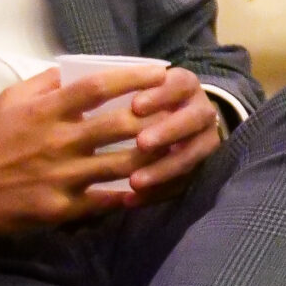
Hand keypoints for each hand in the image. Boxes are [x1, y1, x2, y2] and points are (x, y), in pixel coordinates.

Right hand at [0, 64, 218, 238]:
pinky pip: (105, 200)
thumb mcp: (9, 100)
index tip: (160, 73)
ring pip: (121, 165)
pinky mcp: (61, 208)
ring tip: (176, 150)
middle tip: (180, 111)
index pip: (98, 87)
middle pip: (120, 126)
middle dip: (156, 118)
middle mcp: (58, 141)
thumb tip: (75, 69)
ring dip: (153, 158)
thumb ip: (44, 83)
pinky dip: (129, 195)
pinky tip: (149, 189)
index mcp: (46, 110)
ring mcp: (62, 176)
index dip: (134, 78)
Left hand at [121, 66, 221, 202]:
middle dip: (167, 131)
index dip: (160, 95)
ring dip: (163, 169)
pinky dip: (157, 193)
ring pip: (192, 156)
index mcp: (185, 84)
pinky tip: (131, 200)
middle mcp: (202, 110)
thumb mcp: (138, 87)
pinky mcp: (199, 169)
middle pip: (193, 119)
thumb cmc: (144, 101)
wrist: (179, 122)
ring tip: (133, 182)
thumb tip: (80, 86)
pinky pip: (182, 184)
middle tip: (141, 143)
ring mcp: (205, 141)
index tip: (135, 106)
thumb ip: (117, 85)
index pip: (179, 84)